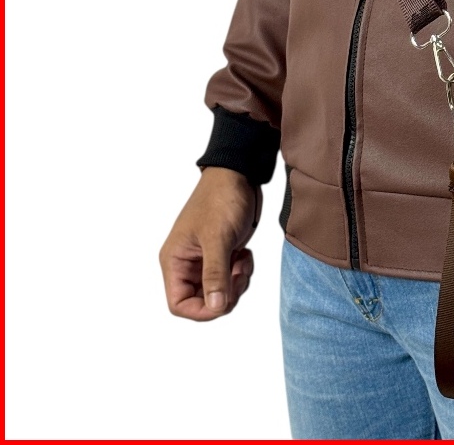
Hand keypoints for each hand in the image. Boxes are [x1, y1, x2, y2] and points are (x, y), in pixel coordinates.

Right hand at [159, 166, 258, 320]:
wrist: (239, 175)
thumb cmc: (221, 199)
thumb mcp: (218, 238)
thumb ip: (216, 274)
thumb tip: (215, 308)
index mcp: (175, 260)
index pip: (179, 304)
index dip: (201, 310)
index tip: (224, 301)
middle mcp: (187, 263)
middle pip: (202, 301)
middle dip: (224, 295)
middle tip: (239, 275)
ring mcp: (205, 259)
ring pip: (219, 292)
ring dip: (235, 283)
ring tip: (243, 261)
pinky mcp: (222, 254)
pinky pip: (230, 278)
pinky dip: (241, 273)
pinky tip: (245, 254)